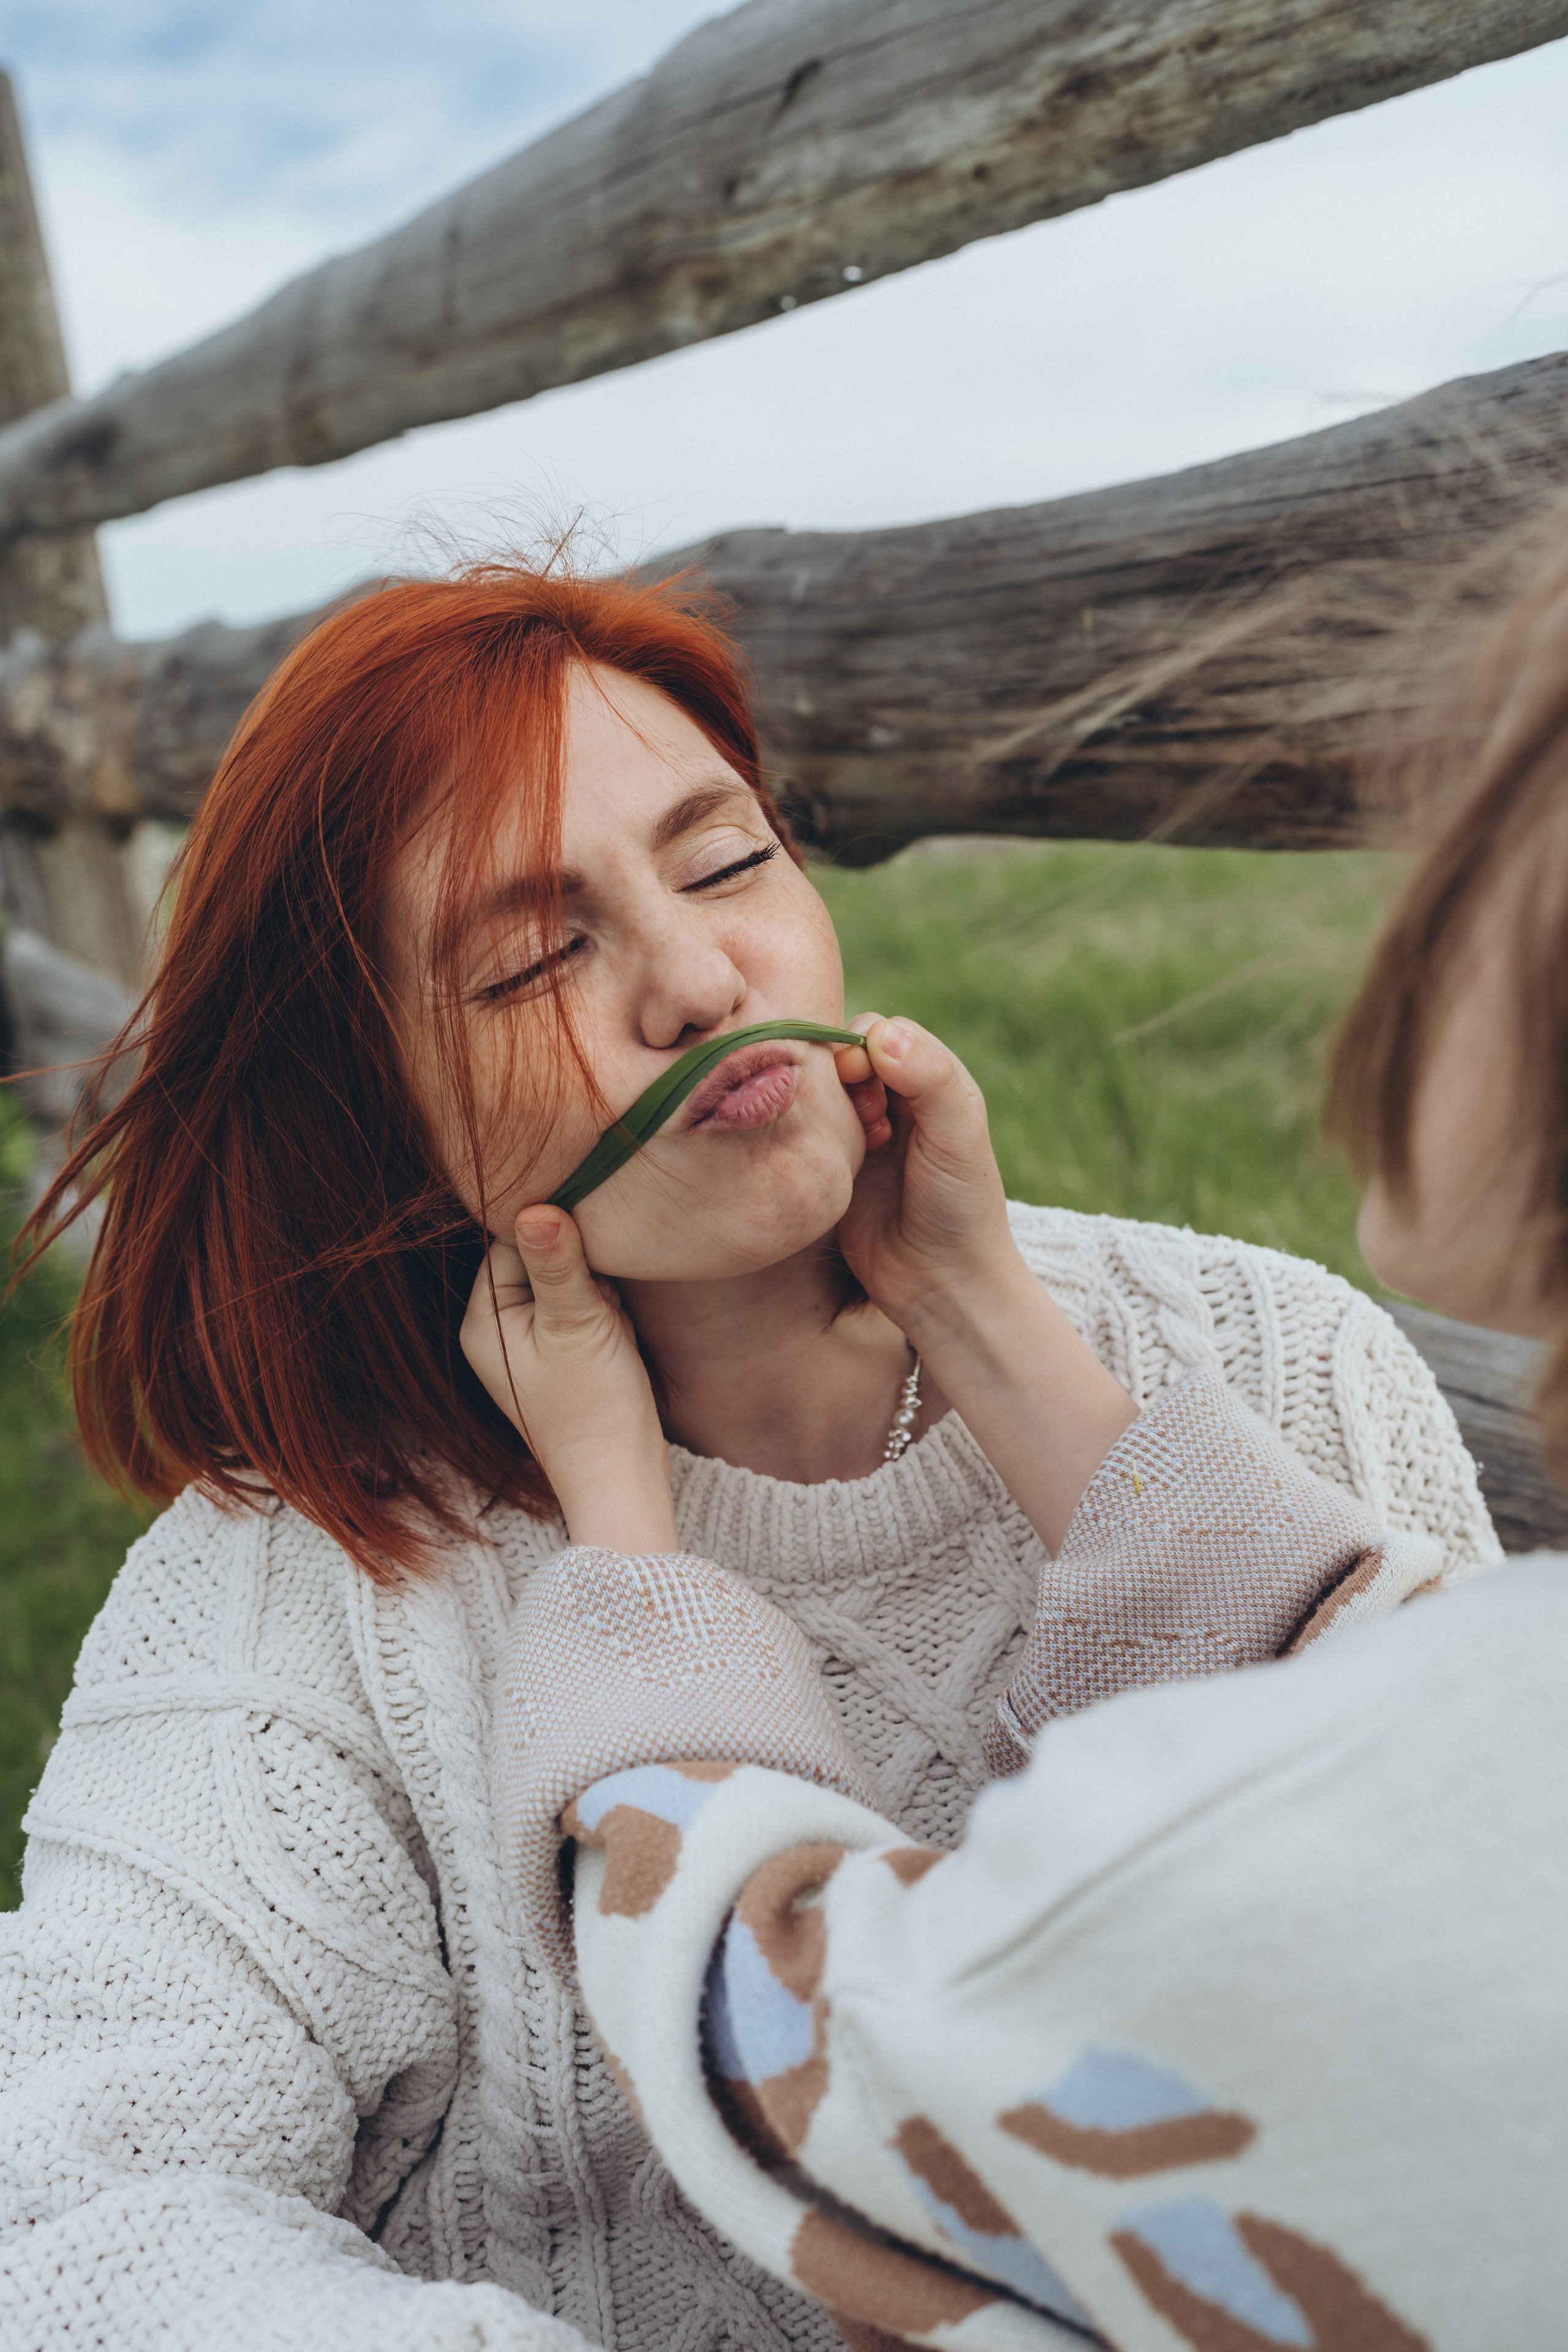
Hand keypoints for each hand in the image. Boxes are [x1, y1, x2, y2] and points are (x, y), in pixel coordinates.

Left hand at [461, 1207, 677, 1552]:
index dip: (553, 1231)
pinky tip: (617, 1334)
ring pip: (568, 1277)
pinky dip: (607, 1309)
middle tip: (602, 1296)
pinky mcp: (564, 1352)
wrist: (622, 1479)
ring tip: (609, 1323)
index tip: (590, 1240)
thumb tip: (535, 1205)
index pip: (511, 1240)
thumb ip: (557, 1262)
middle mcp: (500, 1327)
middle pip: (539, 1255)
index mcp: (484, 1320)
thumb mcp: (576, 1324)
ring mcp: (533, 1341)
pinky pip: (584, 1304)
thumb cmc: (594, 1408)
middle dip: (581, 1263)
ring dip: (598, 1286)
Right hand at [834, 1015, 1017, 1329]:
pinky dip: (805, 1136)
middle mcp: (895, 1102)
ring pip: (820, 1092)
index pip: (880, 1032)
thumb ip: (930, 1079)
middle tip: (868, 1122)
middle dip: (841, 1079)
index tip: (868, 1087)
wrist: (938, 1284)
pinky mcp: (832, 1166)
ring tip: (859, 1146)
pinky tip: (825, 1161)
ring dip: (826, 1110)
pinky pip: (804, 1132)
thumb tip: (881, 1033)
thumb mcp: (957, 1137)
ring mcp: (860, 1134)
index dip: (863, 1048)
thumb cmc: (960, 1207)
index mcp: (932, 1082)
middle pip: (842, 1057)